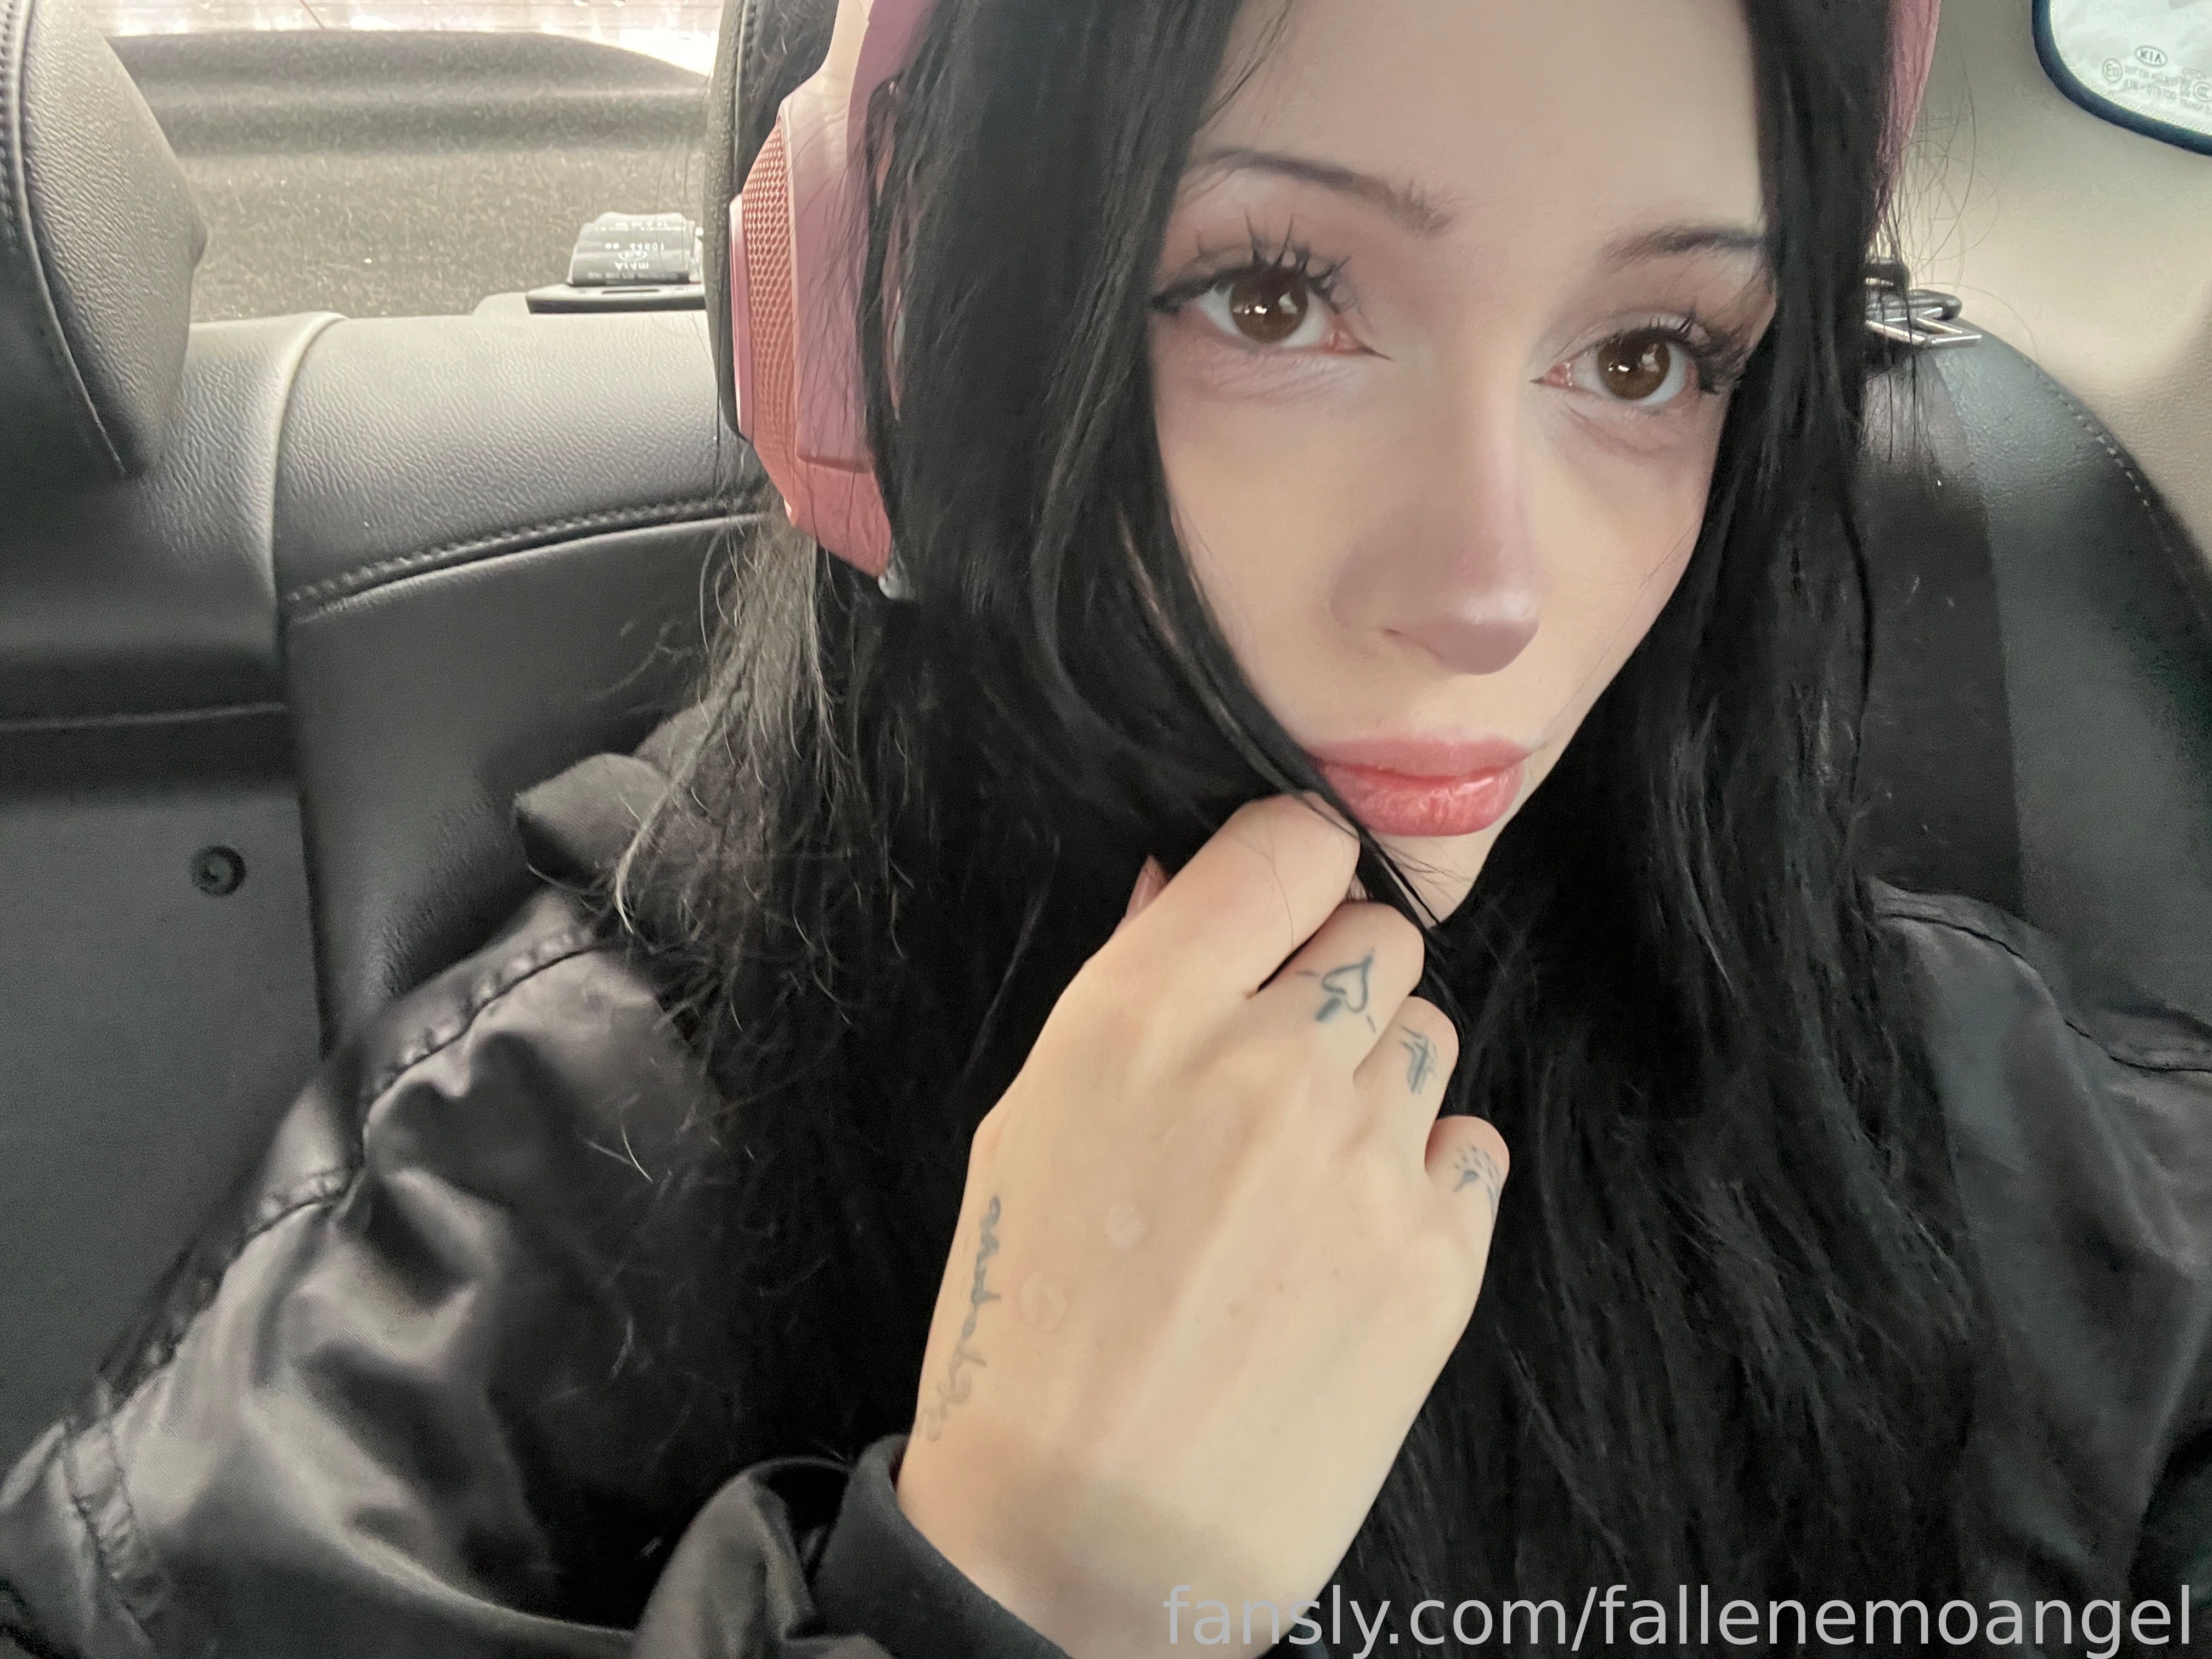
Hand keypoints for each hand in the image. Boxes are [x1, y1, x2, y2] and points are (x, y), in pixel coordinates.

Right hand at [895, 795, 1508, 1658]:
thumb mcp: (1031, 1126)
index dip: (1291, 870)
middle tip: (1274, 1075)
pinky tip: (1350, 1238)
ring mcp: (1364, 1163)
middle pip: (1377, 936)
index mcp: (1146, 1016)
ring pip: (1429, 1037)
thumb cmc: (1032, 1328)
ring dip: (1378, 1083)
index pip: (1291, 841)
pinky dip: (1425, 1176)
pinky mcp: (1436, 1260)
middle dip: (1334, 984)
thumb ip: (1130, 989)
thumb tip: (1193, 885)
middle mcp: (1268, 1066)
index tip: (1278, 917)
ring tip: (1300, 1180)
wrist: (1085, 1537)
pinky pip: (1471, 1145)